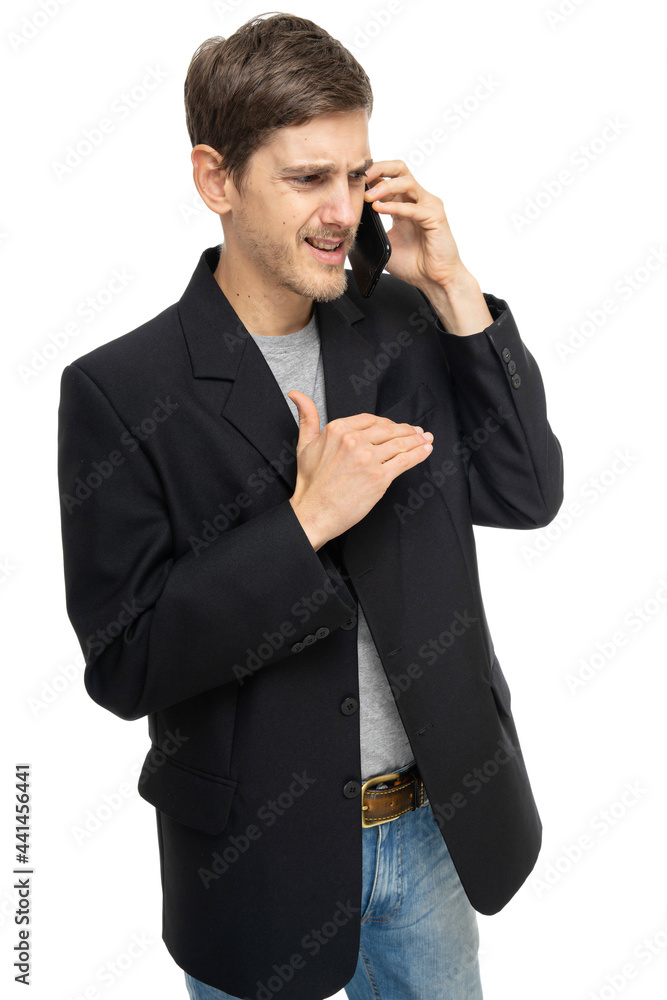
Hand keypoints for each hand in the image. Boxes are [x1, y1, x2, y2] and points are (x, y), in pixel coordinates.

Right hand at [286, 389, 433, 549]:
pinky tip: (426, 450)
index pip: (372, 419)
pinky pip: (405, 460)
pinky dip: (419, 454)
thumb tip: (297, 394)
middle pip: (389, 430)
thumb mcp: (304, 444)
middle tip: (417, 432)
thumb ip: (307, 417)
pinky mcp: (380, 477)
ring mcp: (368, 458)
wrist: (314, 512)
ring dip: (417, 440)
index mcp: (338, 429)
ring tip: (425, 438)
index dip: (387, 423)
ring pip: (400, 444)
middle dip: (406, 430)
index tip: (395, 426)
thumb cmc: (310, 484)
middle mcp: (354, 440)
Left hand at [363, 159, 470, 294]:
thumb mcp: (385, 243)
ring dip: (384, 187)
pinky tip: (379, 208)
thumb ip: (373, 228)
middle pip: (399, 169)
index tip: (352, 181)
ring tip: (367, 197)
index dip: (371, 175)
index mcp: (405, 203)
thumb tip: (349, 223)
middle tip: (360, 177)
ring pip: (406, 182)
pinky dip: (394, 207)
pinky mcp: (435, 217)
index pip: (388, 177)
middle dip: (378, 168)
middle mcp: (418, 200)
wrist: (434, 279)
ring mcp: (428, 206)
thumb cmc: (414, 263)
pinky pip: (413, 207)